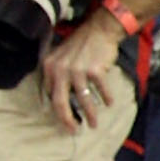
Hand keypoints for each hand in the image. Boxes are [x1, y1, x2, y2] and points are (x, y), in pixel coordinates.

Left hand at [40, 12, 127, 136]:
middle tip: (74, 131)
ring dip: (90, 115)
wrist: (99, 29)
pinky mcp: (95, 70)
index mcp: (50, 67)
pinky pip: (101, 91)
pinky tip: (110, 103)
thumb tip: (61, 102)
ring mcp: (78, 70)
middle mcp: (61, 69)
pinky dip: (106, 98)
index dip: (58, 112)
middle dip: (68, 120)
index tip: (66, 121)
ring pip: (82, 100)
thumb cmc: (81, 46)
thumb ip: (58, 76)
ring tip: (94, 124)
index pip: (50, 95)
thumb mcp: (61, 58)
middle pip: (60, 102)